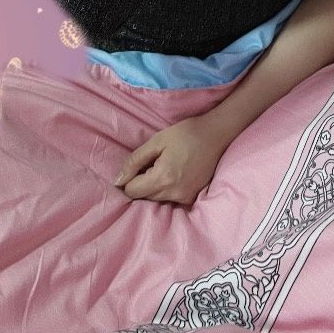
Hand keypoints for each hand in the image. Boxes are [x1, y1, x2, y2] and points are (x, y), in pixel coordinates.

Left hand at [112, 114, 228, 205]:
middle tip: (154, 161)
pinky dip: (168, 188)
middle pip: (144, 197)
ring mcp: (185, 197)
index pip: (132, 191)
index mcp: (163, 178)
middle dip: (143, 182)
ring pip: (157, 199)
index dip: (130, 178)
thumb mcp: (156, 141)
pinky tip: (175, 171)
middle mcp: (174, 193)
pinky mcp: (192, 197)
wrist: (216, 134)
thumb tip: (117, 181)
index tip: (138, 164)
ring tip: (166, 165)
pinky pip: (171, 198)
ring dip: (155, 186)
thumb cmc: (185, 133)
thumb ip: (134, 161)